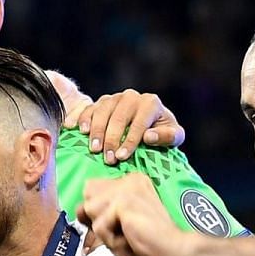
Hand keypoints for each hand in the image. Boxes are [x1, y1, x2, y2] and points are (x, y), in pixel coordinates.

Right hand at [65, 89, 185, 163]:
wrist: (150, 124)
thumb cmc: (162, 132)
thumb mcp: (174, 136)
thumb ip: (167, 136)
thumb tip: (149, 136)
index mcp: (151, 103)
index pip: (139, 123)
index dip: (130, 141)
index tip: (122, 157)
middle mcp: (132, 96)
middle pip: (119, 117)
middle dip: (112, 139)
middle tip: (108, 159)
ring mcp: (115, 98)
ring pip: (103, 111)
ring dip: (97, 131)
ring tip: (94, 149)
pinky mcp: (102, 102)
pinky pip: (90, 108)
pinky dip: (84, 119)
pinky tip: (80, 131)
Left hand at [75, 174, 196, 255]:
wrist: (174, 250)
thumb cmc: (149, 242)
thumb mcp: (119, 224)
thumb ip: (99, 212)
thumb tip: (79, 209)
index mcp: (131, 182)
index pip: (92, 189)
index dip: (97, 211)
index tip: (118, 224)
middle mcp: (128, 180)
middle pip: (87, 196)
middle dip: (97, 219)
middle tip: (123, 231)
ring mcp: (126, 188)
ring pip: (89, 211)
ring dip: (104, 232)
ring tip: (127, 235)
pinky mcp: (123, 202)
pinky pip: (98, 225)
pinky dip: (110, 239)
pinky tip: (130, 237)